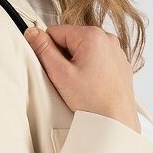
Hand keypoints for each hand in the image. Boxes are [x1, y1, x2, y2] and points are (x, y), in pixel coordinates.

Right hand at [23, 24, 140, 132]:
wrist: (116, 121)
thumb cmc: (94, 101)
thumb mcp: (60, 74)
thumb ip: (43, 50)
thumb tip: (32, 33)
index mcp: (92, 35)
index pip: (56, 31)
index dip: (48, 49)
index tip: (52, 67)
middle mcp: (107, 39)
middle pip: (71, 40)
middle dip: (64, 57)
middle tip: (67, 79)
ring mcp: (116, 51)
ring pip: (84, 50)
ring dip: (77, 63)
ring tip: (81, 84)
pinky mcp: (120, 63)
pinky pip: (98, 59)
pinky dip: (91, 69)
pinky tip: (91, 85)